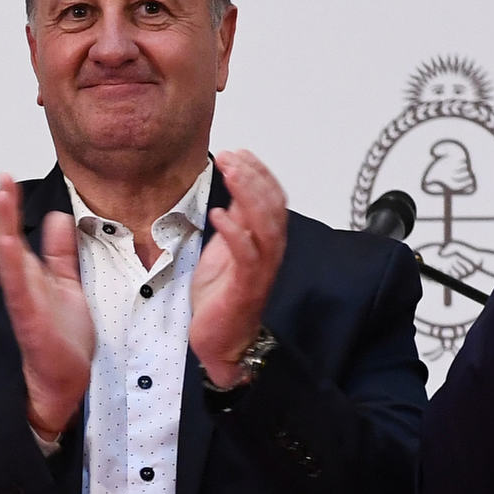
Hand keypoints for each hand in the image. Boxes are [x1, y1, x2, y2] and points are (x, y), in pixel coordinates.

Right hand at [0, 172, 93, 445]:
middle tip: (2, 178)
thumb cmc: (63, 340)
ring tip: (1, 199)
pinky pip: (17, 289)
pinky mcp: (29, 320)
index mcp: (31, 277)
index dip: (11, 207)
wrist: (65, 382)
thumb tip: (58, 218)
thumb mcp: (67, 285)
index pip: (15, 234)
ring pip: (7, 261)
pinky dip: (10, 265)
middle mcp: (23, 287)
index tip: (7, 178)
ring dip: (2, 228)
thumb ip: (60, 254)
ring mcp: (24, 302)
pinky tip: (6, 243)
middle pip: (5, 241)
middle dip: (3, 210)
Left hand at [191, 148, 286, 386]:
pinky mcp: (245, 287)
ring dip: (248, 196)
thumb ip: (236, 219)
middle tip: (232, 156)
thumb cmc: (222, 297)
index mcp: (265, 241)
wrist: (221, 341)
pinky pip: (246, 255)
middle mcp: (269, 253)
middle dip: (254, 177)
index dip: (259, 173)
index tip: (239, 152)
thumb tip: (236, 188)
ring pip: (266, 226)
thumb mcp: (226, 248)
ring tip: (230, 173)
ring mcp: (260, 270)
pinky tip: (220, 214)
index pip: (273, 198)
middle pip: (273, 207)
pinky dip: (235, 232)